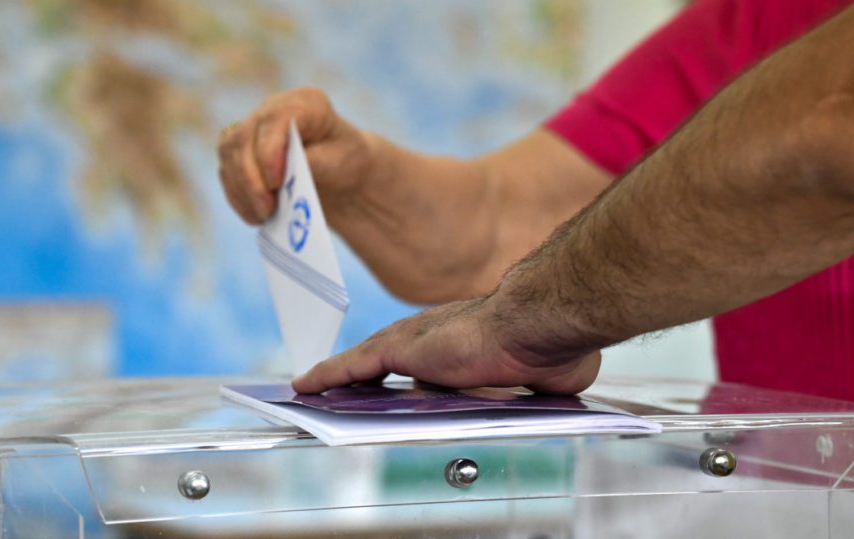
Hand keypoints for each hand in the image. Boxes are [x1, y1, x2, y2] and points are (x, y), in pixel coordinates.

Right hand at [217, 87, 372, 223]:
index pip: (276, 119)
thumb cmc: (344, 161)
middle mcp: (273, 108)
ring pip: (230, 154)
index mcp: (305, 103)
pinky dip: (237, 195)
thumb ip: (314, 162)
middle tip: (267, 210)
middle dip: (252, 179)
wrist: (338, 171)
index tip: (275, 183)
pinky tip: (253, 215)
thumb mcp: (341, 162)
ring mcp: (253, 126)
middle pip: (245, 138)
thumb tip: (285, 174)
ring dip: (242, 190)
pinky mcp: (240, 148)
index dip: (269, 152)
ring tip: (262, 216)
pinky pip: (226, 170)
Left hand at [291, 295, 601, 394]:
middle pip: (385, 359)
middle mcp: (433, 336)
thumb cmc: (548, 347)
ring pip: (364, 363)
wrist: (538, 325)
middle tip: (338, 392)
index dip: (406, 373)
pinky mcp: (398, 349)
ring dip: (339, 378)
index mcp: (464, 343)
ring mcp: (415, 340)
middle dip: (362, 375)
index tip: (395, 385)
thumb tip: (529, 391)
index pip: (424, 360)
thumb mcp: (534, 377)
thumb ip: (525, 385)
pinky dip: (328, 376)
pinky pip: (352, 368)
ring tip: (311, 392)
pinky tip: (305, 388)